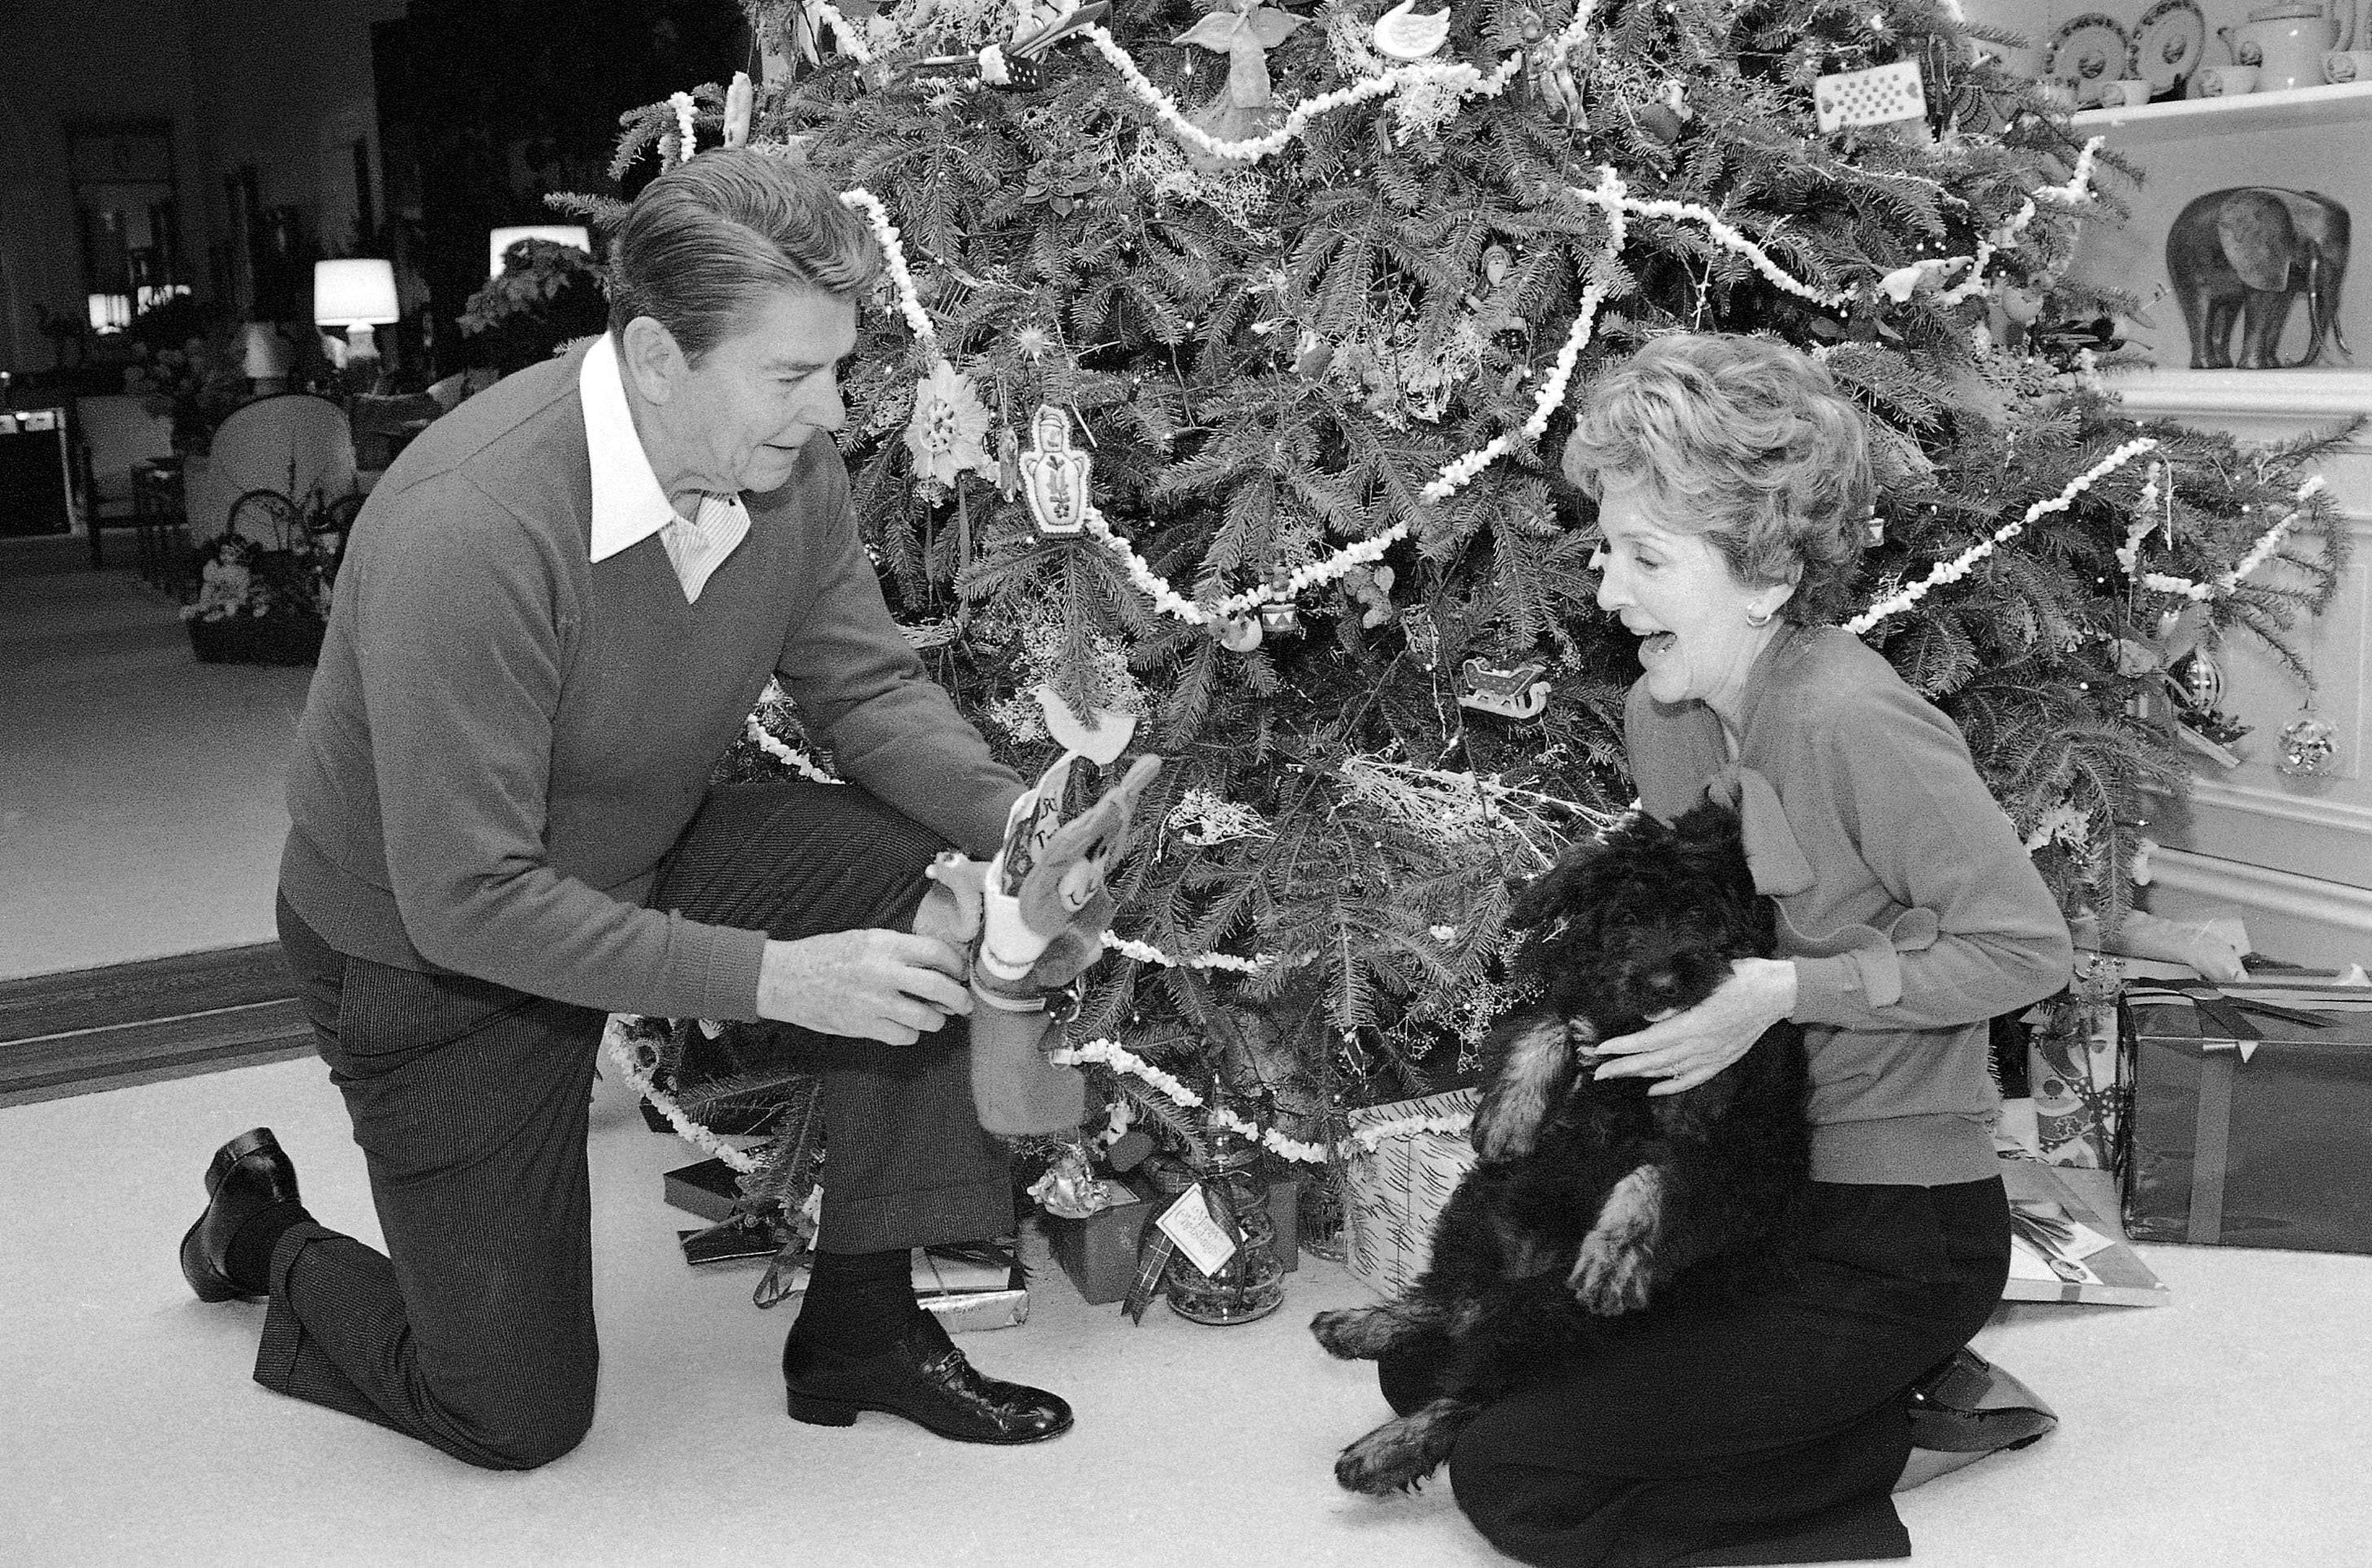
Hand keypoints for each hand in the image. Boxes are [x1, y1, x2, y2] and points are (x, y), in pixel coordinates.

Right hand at [755, 930, 971, 1044]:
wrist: (787, 979)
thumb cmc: (825, 955)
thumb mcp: (864, 938)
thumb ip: (898, 950)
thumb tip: (935, 964)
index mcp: (884, 945)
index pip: (936, 952)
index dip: (955, 964)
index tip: (959, 971)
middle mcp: (883, 972)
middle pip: (940, 987)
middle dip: (960, 998)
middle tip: (964, 1003)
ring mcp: (874, 1002)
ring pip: (926, 1018)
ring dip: (937, 1019)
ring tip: (934, 1016)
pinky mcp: (864, 1026)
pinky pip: (904, 1036)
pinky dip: (910, 1034)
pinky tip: (905, 1026)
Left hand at [1590, 958, 1796, 1095]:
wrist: (1776, 992)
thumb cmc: (1740, 978)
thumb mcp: (1705, 981)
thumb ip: (1676, 1003)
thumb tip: (1649, 1018)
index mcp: (1695, 1023)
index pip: (1650, 1040)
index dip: (1624, 1046)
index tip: (1602, 1049)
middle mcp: (1702, 1045)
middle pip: (1654, 1061)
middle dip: (1623, 1067)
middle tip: (1598, 1072)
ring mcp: (1713, 1055)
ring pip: (1670, 1070)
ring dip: (1641, 1075)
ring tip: (1617, 1075)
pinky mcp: (1722, 1059)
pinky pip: (1693, 1078)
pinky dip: (1672, 1085)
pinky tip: (1653, 1090)